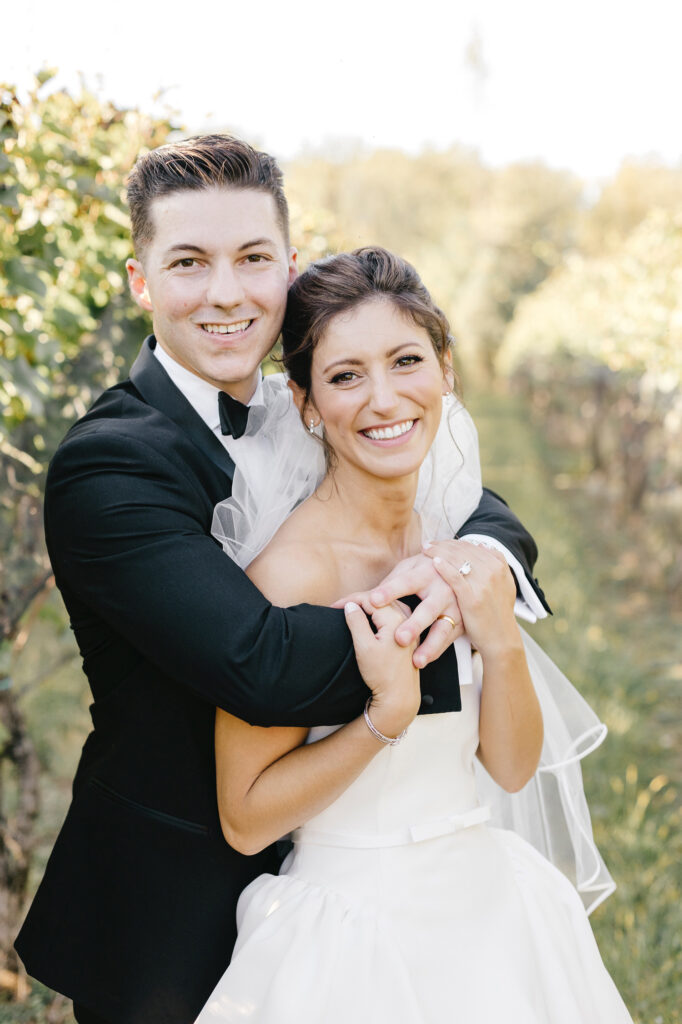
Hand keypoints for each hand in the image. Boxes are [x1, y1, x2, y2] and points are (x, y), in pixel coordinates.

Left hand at [335, 553, 463, 668]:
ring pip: (442, 629)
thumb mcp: (411, 567)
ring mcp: (454, 607)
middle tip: (400, 639)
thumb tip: (367, 598)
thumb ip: (392, 581)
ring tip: (417, 661)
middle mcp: (442, 590)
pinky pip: (447, 640)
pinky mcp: (460, 622)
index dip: (390, 591)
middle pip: (428, 609)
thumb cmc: (426, 569)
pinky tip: (422, 662)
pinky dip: (435, 651)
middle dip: (415, 625)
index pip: (405, 582)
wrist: (465, 568)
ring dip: (430, 645)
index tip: (373, 600)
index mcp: (426, 573)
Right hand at [343, 601, 419, 737]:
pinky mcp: (410, 638)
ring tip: (353, 611)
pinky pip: (395, 616)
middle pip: (380, 600)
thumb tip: (350, 605)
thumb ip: (356, 622)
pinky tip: (371, 619)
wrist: (400, 697)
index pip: (370, 598)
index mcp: (395, 619)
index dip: (349, 600)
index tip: (332, 608)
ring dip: (370, 606)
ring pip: (388, 607)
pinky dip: (380, 613)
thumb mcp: (364, 647)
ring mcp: (410, 629)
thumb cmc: (381, 675)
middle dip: (359, 601)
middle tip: (340, 607)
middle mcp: (407, 620)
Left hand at [423, 540, 518, 655]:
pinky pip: (456, 577)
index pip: (472, 547)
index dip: (454, 543)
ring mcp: (483, 584)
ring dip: (439, 551)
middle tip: (427, 543)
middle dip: (444, 545)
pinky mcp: (472, 598)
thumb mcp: (504, 584)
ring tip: (425, 548)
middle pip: (463, 550)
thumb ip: (496, 563)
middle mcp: (492, 571)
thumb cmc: (498, 612)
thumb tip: (482, 544)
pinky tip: (434, 562)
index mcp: (499, 566)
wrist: (501, 638)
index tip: (440, 542)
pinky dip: (444, 568)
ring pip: (458, 560)